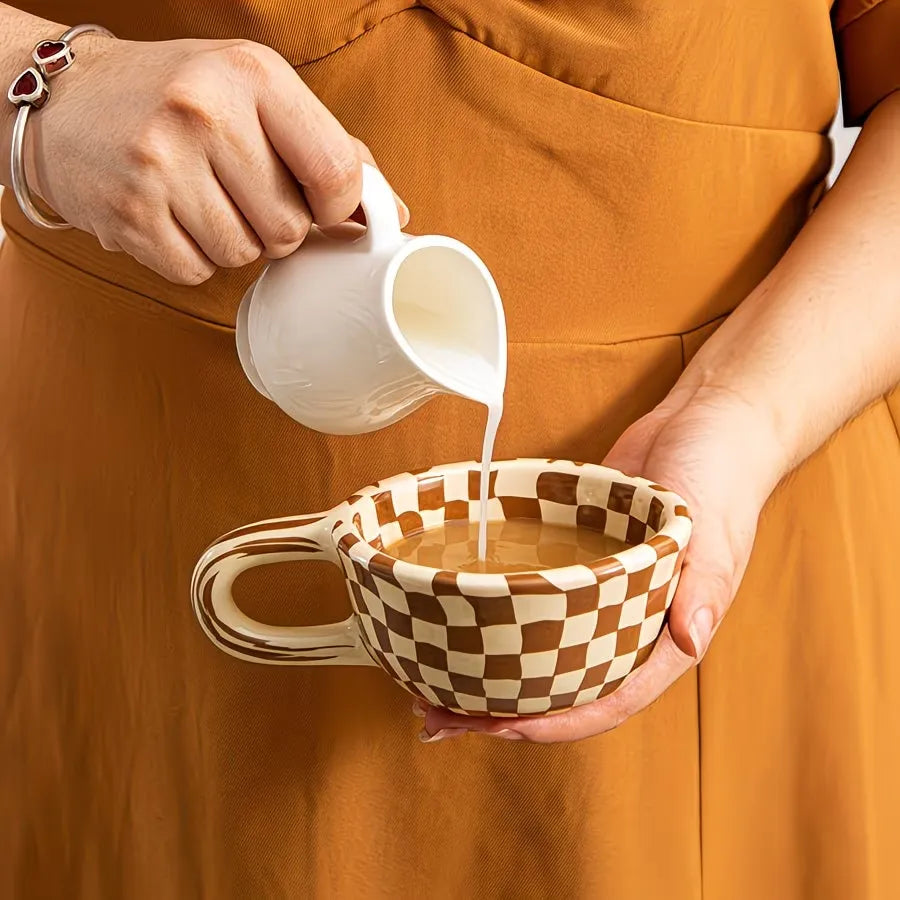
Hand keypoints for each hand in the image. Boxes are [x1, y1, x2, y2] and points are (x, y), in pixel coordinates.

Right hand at [25, 34, 407, 282]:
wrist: (67, 99)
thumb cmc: (178, 98)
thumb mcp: (255, 93)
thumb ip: (328, 147)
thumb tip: (390, 212)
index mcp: (252, 74)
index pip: (336, 171)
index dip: (341, 207)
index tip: (324, 206)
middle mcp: (205, 112)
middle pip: (290, 228)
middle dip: (278, 226)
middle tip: (243, 194)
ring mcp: (161, 164)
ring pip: (246, 255)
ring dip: (235, 242)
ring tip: (203, 199)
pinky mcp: (130, 214)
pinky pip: (198, 272)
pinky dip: (194, 256)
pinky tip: (172, 216)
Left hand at [418, 384, 785, 742]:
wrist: (702, 424)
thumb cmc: (721, 476)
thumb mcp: (714, 531)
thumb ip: (702, 587)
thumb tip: (690, 642)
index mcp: (668, 634)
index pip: (610, 699)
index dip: (555, 724)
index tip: (500, 727)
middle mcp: (630, 625)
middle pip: (564, 687)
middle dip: (504, 711)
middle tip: (439, 714)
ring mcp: (600, 596)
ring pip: (543, 650)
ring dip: (492, 672)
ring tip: (431, 684)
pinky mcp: (577, 563)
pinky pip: (536, 600)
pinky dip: (499, 617)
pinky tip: (457, 621)